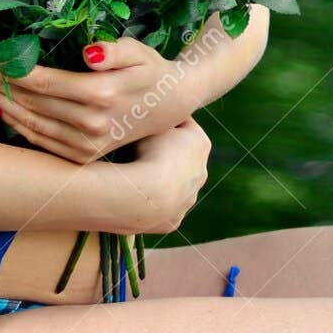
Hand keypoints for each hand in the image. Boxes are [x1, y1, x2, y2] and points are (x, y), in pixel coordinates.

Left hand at [0, 37, 196, 165]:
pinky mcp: (83, 156)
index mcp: (102, 95)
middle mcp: (91, 124)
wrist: (169, 106)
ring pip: (31, 124)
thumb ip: (114, 51)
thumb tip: (89, 54)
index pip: (43, 82)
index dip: (11, 70)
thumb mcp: (138, 52)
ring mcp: (86, 145)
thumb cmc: (149, 71)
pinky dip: (16, 125)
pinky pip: (41, 141)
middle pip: (32, 102)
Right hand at [127, 116, 212, 234]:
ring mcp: (188, 199)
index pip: (180, 124)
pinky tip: (133, 196)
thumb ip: (152, 117)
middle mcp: (201, 172)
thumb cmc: (147, 153)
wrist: (145, 196)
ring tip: (132, 174)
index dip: (160, 121)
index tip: (143, 123)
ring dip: (156, 179)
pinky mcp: (173, 220)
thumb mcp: (150, 123)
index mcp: (200, 143)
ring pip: (172, 184)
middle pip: (178, 156)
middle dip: (161, 152)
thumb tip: (144, 111)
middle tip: (135, 149)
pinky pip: (160, 207)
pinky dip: (149, 201)